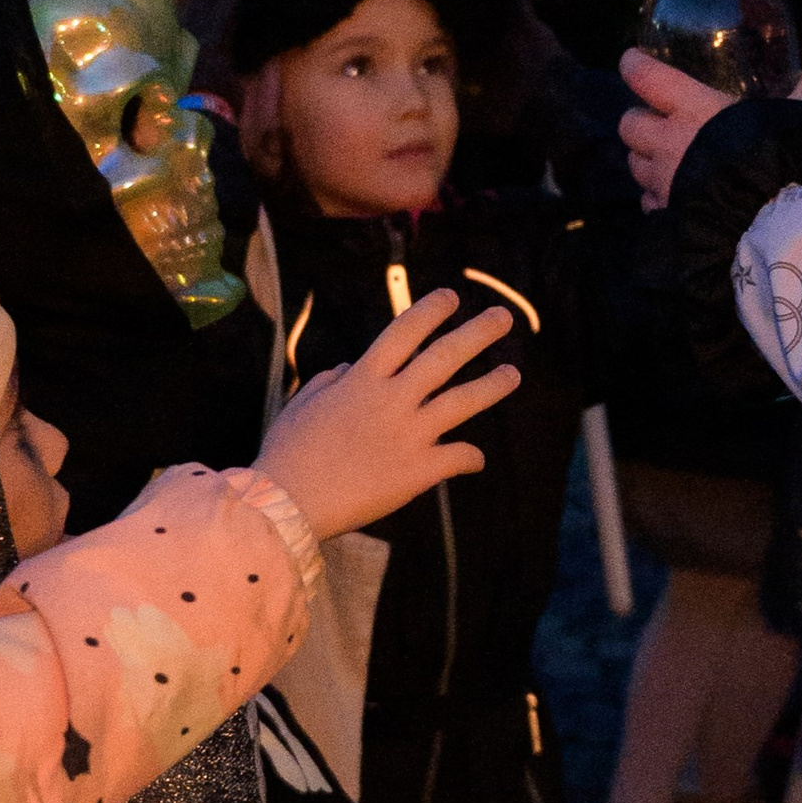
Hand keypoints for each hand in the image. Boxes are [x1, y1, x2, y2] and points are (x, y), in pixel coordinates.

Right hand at [259, 286, 517, 536]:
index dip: (430, 311)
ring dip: (493, 385)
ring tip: (514, 374)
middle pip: (445, 356)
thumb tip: (348, 368)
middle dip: (478, 333)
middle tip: (504, 317)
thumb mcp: (302, 406)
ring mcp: (408, 434)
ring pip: (463, 400)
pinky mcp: (418, 471)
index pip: (404, 331)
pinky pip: (458, 456)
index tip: (451, 297)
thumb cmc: (287, 455)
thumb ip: (329, 382)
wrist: (289, 505)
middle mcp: (390, 400)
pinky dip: (470, 457)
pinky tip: (476, 459)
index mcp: (361, 380)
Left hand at [619, 49, 801, 213]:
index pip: (645, 77)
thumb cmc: (776, 158)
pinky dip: (656, 196)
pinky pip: (649, 201)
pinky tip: (675, 197)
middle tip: (658, 120)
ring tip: (665, 160)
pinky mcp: (665, 213)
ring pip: (634, 164)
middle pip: (629, 124)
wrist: (766, 223)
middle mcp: (666, 143)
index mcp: (691, 109)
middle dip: (639, 119)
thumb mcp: (798, 118)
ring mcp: (661, 182)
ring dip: (645, 158)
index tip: (633, 60)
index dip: (635, 65)